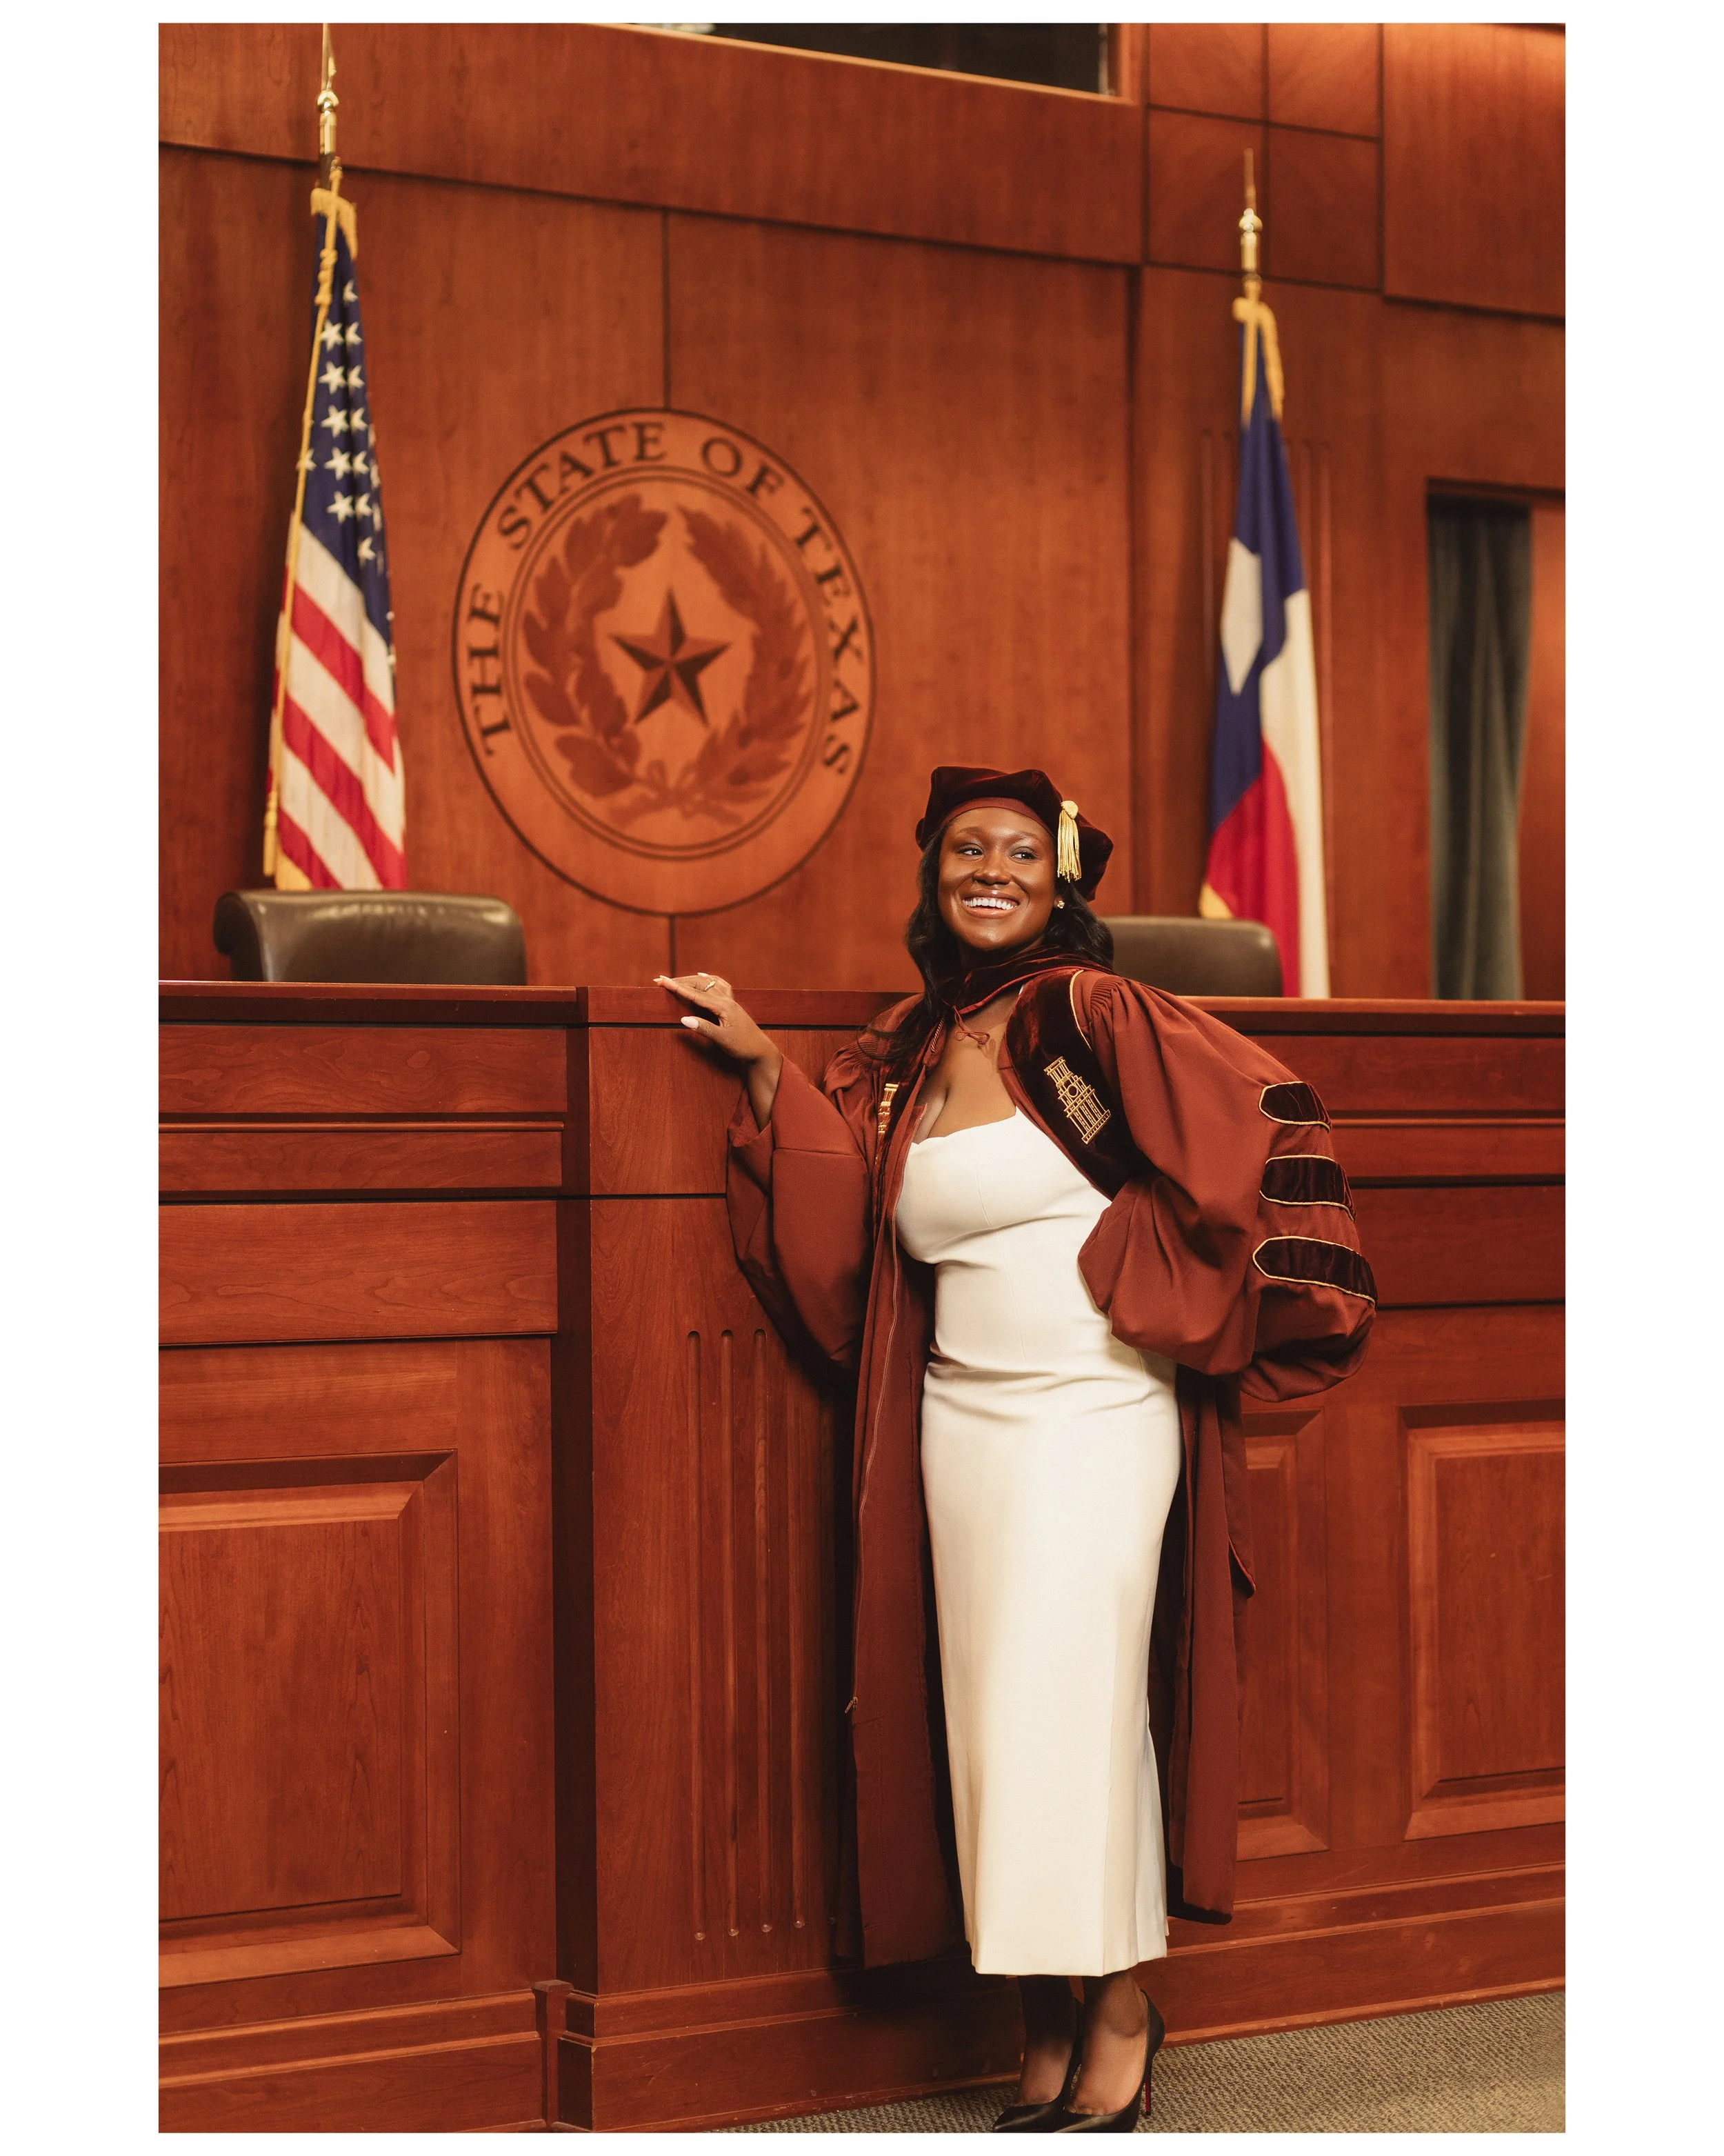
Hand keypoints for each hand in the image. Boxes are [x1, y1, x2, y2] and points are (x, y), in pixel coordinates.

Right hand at [654, 972, 783, 1125]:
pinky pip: (718, 985)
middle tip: (660, 980)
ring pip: (708, 983)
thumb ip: (704, 1028)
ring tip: (674, 979)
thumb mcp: (722, 1040)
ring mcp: (730, 1001)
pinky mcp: (732, 1005)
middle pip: (700, 984)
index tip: (662, 981)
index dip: (677, 987)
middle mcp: (727, 1000)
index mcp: (723, 1007)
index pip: (695, 994)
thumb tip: (683, 1019)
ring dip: (690, 979)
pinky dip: (707, 979)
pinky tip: (702, 975)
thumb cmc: (743, 1047)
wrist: (761, 1051)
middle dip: (679, 981)